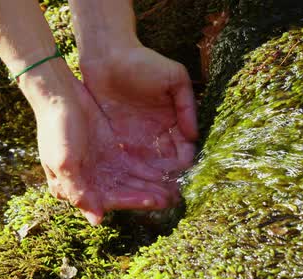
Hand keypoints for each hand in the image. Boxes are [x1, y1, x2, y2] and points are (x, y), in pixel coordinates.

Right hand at [20, 57, 194, 224]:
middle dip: (146, 195)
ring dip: (149, 185)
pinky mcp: (110, 151)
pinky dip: (146, 170)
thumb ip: (79, 192)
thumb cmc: (57, 129)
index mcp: (73, 188)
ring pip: (129, 180)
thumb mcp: (65, 162)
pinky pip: (131, 165)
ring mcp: (100, 166)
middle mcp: (89, 181)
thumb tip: (97, 221)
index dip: (132, 201)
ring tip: (173, 188)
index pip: (108, 201)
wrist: (60, 95)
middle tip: (173, 198)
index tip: (155, 200)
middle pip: (122, 193)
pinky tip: (164, 173)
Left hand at [79, 46, 197, 200]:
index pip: (183, 148)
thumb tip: (194, 136)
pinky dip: (130, 174)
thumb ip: (187, 105)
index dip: (186, 163)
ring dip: (152, 182)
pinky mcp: (115, 139)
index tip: (187, 176)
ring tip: (155, 198)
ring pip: (146, 166)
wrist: (108, 55)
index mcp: (172, 120)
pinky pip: (125, 160)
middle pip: (165, 162)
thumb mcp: (174, 78)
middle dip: (169, 179)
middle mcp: (155, 133)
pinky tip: (133, 186)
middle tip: (172, 196)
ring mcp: (135, 137)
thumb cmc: (143, 62)